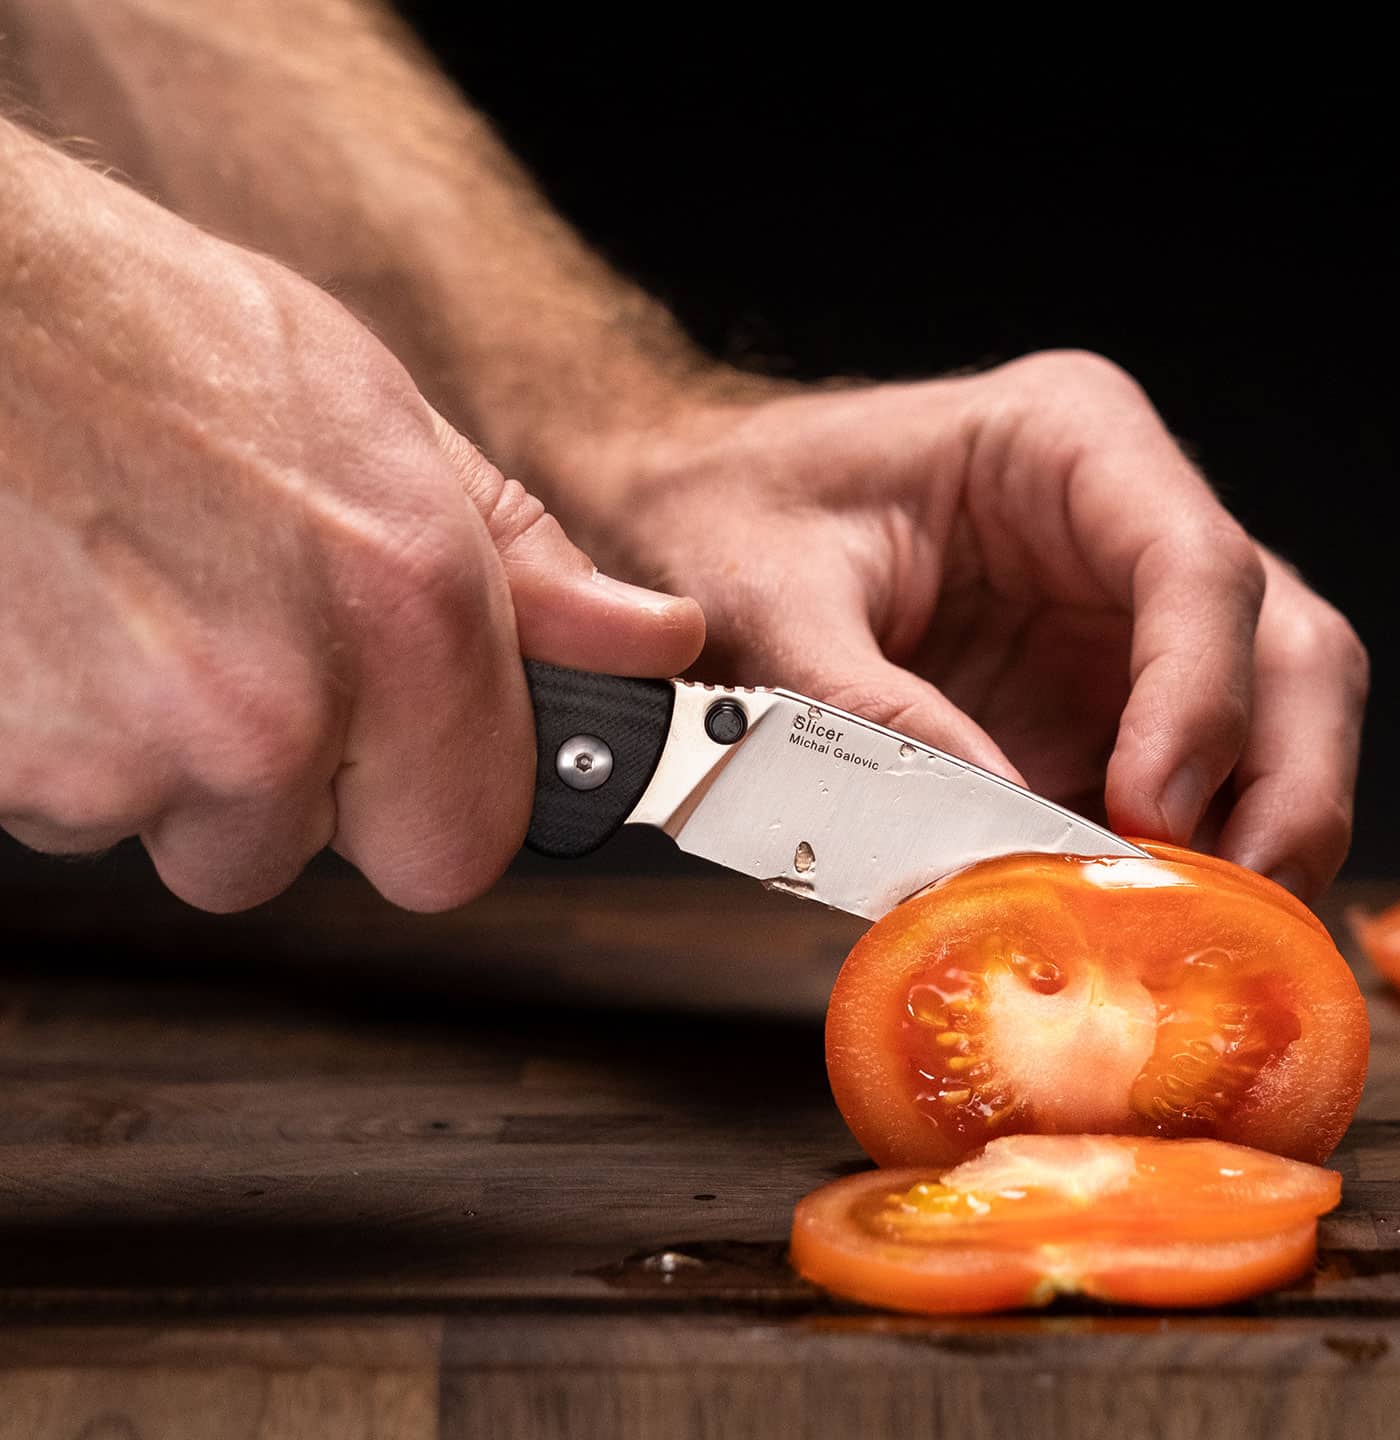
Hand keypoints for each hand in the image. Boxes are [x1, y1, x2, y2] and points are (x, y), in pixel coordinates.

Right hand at [0, 132, 702, 910]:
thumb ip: (522, 562)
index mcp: (410, 616)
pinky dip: (58, 746)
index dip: (426, 805)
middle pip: (295, 858)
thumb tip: (648, 639)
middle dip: (276, 789)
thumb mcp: (378, 415)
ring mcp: (139, 753)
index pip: (465, 852)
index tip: (401, 756)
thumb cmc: (142, 332)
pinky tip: (56, 625)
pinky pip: (64, 815)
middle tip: (233, 649)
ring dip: (160, 763)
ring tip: (129, 611)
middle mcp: (285, 707)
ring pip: (176, 834)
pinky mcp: (19, 772)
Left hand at [541, 351, 1367, 902]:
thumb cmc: (730, 513)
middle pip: (1291, 647)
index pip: (1197, 563)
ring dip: (1263, 835)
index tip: (1150, 814)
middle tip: (1231, 913)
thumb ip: (862, 707)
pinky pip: (1206, 783)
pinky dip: (1200, 862)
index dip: (1203, 699)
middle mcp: (1133, 520)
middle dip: (1284, 786)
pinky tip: (1158, 933)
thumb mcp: (766, 597)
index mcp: (1070, 440)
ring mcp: (1139, 616)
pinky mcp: (1118, 700)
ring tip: (1203, 942)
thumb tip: (982, 833)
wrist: (696, 509)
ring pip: (1283, 720)